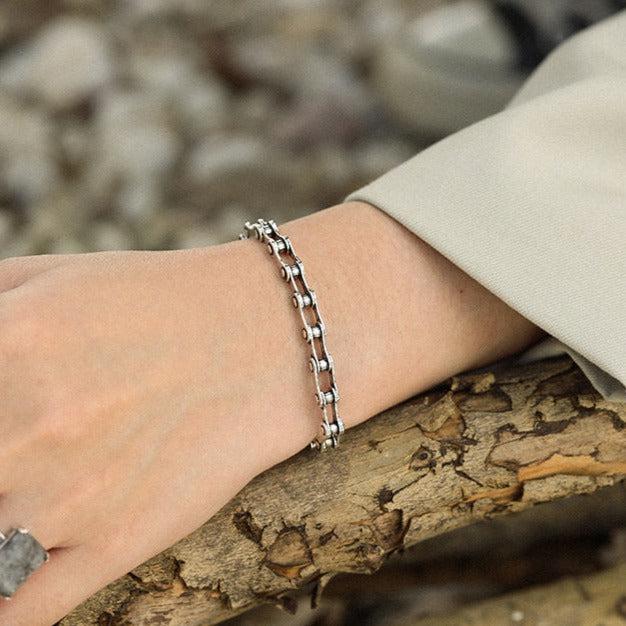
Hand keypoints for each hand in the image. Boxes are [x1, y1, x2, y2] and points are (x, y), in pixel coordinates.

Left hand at [0, 243, 306, 624]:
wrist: (261, 338)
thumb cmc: (160, 303)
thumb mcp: (52, 277)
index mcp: (1, 349)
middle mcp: (24, 430)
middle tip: (20, 454)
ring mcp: (68, 497)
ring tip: (36, 490)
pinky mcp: (115, 543)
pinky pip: (19, 612)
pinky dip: (5, 603)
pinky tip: (14, 569)